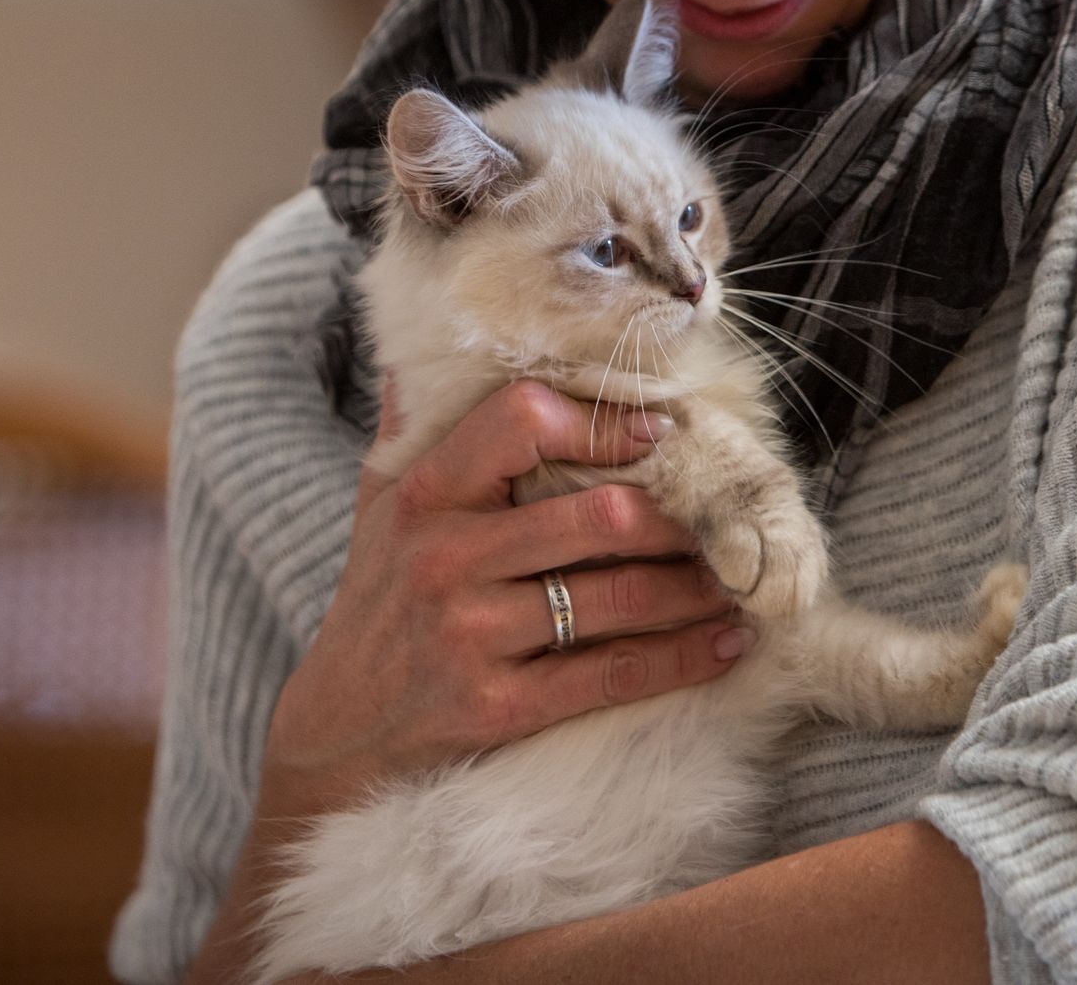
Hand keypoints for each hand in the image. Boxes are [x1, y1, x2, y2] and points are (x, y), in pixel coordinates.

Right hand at [257, 378, 751, 819]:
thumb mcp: (378, 505)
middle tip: (729, 512)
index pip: (523, 420)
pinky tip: (726, 645)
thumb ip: (416, 426)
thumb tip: (435, 339)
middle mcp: (447, 556)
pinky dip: (683, 657)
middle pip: (598, 515)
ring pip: (619, 595)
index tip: (662, 432)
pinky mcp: (499, 706)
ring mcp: (473, 633)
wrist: (334, 738)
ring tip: (742, 575)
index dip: (604, 422)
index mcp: (426, 492)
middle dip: (680, 516)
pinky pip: (614, 673)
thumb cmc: (374, 605)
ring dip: (698, 587)